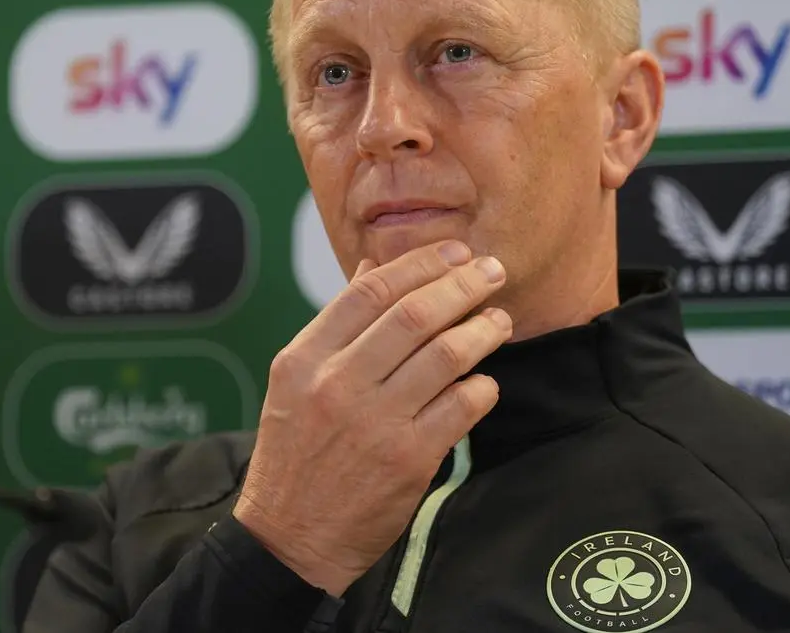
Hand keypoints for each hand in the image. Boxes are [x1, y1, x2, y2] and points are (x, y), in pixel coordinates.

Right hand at [232, 240, 510, 595]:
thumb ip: (335, 324)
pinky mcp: (409, 459)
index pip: (369, 291)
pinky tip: (486, 381)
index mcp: (305, 359)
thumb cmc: (296, 453)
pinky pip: (461, 406)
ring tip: (499, 321)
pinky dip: (482, 386)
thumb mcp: (295, 381)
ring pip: (445, 355)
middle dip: (463, 285)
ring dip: (482, 330)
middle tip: (492, 272)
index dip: (419, 264)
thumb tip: (371, 267)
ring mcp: (375, 422)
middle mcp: (338, 385)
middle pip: (413, 315)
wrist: (290, 536)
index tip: (454, 253)